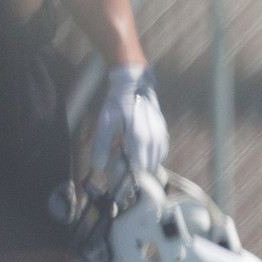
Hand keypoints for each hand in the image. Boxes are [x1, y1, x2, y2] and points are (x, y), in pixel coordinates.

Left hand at [90, 64, 168, 179]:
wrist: (135, 84)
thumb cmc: (118, 103)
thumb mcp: (105, 122)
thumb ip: (102, 146)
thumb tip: (98, 167)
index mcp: (140, 137)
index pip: (141, 167)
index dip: (132, 176)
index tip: (121, 178)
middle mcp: (155, 137)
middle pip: (151, 166)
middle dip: (139, 171)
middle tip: (124, 167)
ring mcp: (162, 133)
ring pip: (159, 158)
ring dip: (147, 164)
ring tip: (132, 161)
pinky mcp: (164, 130)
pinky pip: (163, 149)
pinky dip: (154, 156)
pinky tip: (143, 153)